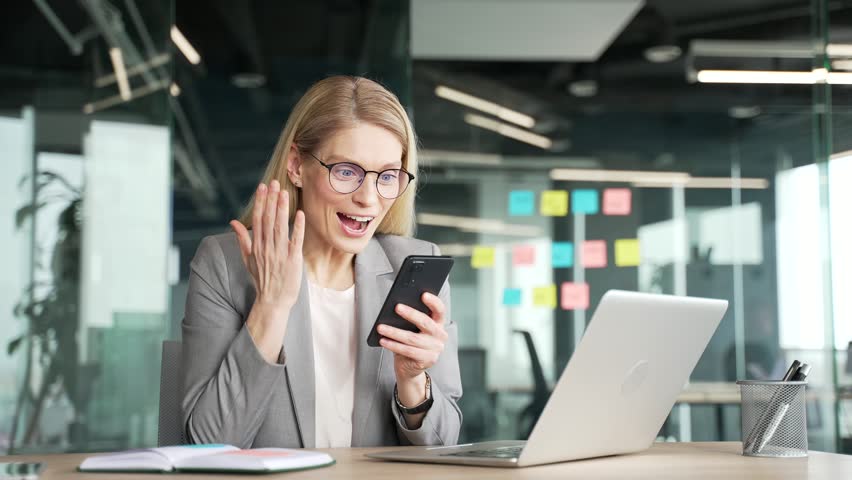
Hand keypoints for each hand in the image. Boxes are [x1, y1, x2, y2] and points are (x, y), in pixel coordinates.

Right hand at [230, 180, 305, 311]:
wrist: (272, 301)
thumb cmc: (262, 279)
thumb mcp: (248, 259)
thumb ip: (242, 239)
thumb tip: (232, 222)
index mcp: (257, 246)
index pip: (258, 219)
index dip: (261, 202)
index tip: (263, 187)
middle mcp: (267, 247)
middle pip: (268, 219)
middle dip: (271, 200)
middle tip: (274, 183)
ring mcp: (280, 254)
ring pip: (280, 227)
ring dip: (282, 209)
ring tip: (284, 193)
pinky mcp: (292, 260)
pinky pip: (295, 241)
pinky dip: (297, 227)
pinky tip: (299, 214)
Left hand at [378, 292, 447, 381]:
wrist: (410, 367)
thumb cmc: (410, 343)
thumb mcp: (413, 329)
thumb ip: (410, 319)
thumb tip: (397, 307)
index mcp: (439, 323)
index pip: (440, 310)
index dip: (433, 302)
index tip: (423, 294)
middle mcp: (440, 335)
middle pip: (426, 322)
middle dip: (410, 314)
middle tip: (396, 307)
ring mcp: (436, 349)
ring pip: (412, 338)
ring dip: (394, 332)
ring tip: (381, 327)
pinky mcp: (428, 360)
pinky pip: (408, 350)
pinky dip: (393, 345)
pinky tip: (383, 340)